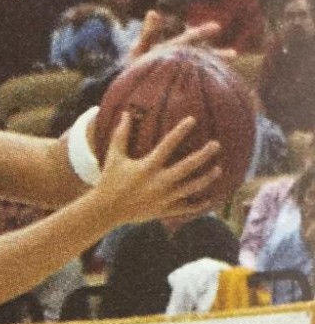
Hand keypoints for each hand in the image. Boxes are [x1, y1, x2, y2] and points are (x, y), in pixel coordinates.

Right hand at [94, 114, 221, 226]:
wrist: (106, 210)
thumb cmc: (109, 180)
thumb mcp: (114, 156)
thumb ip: (121, 135)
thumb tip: (126, 113)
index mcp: (147, 167)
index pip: (167, 145)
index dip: (180, 131)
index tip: (192, 120)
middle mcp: (158, 182)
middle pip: (186, 167)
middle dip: (203, 155)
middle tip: (216, 144)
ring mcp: (163, 197)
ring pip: (190, 187)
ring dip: (206, 178)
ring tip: (218, 170)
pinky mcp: (163, 210)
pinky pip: (185, 208)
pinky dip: (198, 205)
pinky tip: (210, 198)